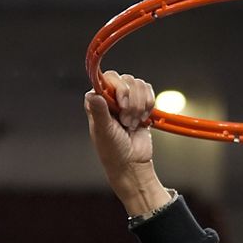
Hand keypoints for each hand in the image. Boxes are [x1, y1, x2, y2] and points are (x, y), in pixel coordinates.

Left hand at [84, 70, 172, 216]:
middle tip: (126, 121)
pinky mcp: (141, 103)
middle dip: (131, 101)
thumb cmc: (113, 151)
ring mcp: (127, 99)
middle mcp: (110, 97)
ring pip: (139, 85)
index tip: (121, 105)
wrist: (132, 162)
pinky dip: (148, 105)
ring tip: (132, 123)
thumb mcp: (103, 132)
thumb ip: (99, 112)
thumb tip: (93, 95)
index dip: (117, 89)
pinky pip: (148, 91)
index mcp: (97, 102)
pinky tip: (142, 119)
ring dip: (139, 106)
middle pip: (125, 80)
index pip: (107, 79)